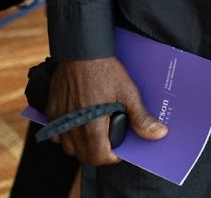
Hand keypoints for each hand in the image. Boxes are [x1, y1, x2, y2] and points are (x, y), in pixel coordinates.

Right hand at [45, 57, 166, 164]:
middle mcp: (71, 126)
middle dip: (99, 153)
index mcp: (90, 125)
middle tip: (113, 141)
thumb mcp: (128, 94)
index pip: (98, 156)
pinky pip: (56, 135)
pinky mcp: (51, 112)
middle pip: (83, 155)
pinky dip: (67, 135)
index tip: (122, 150)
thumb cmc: (106, 71)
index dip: (113, 157)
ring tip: (98, 132)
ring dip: (83, 145)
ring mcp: (58, 120)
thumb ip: (141, 118)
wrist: (82, 52)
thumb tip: (158, 134)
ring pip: (68, 147)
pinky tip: (80, 125)